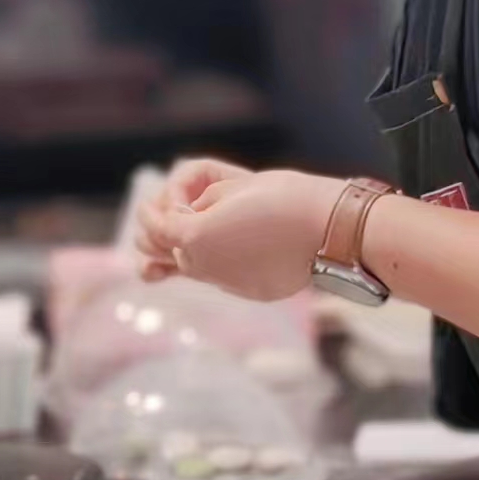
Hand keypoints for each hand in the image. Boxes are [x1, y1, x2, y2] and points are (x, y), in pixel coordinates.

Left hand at [139, 168, 347, 301]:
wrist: (329, 228)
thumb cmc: (283, 197)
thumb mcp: (231, 189)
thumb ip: (198, 205)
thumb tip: (183, 216)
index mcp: (196, 236)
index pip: (155, 227)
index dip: (149, 212)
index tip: (149, 204)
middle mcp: (204, 265)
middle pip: (166, 252)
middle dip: (162, 232)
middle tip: (174, 211)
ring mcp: (227, 282)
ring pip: (191, 268)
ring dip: (183, 251)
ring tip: (187, 233)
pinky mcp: (249, 291)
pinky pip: (220, 276)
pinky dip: (215, 261)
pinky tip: (221, 250)